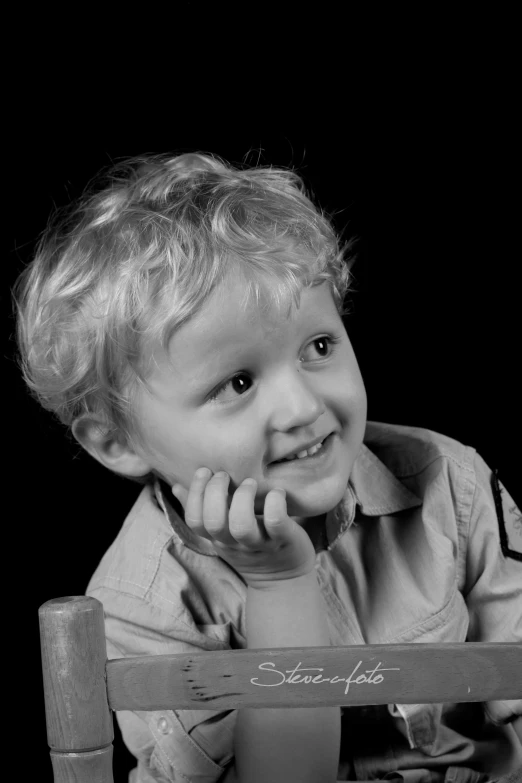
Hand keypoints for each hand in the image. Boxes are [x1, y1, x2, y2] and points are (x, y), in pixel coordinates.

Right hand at [171, 469, 316, 586]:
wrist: (286, 579)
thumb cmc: (251, 547)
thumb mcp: (223, 533)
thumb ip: (202, 510)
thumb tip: (176, 487)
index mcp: (217, 539)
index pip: (194, 521)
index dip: (195, 494)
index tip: (204, 471)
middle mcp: (234, 544)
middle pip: (214, 522)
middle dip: (215, 492)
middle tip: (225, 475)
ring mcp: (258, 543)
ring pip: (241, 525)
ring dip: (243, 498)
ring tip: (250, 483)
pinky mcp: (282, 540)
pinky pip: (276, 522)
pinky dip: (275, 503)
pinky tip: (277, 492)